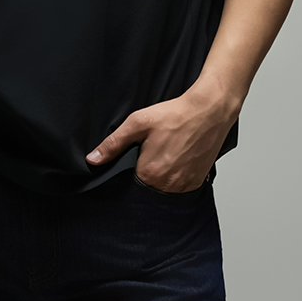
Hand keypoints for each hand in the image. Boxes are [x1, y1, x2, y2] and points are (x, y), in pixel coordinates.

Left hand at [85, 82, 237, 192]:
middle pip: (147, 187)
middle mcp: (167, 185)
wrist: (208, 111)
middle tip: (154, 152)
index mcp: (149, 173)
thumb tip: (93, 159)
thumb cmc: (175, 115)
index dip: (129, 169)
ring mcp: (184, 186)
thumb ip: (114, 143)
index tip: (136, 157)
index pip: (128, 183)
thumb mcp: (138, 122)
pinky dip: (176, 178)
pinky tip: (177, 159)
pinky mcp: (197, 183)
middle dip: (146, 173)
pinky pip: (180, 188)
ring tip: (166, 154)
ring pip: (164, 189)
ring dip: (162, 177)